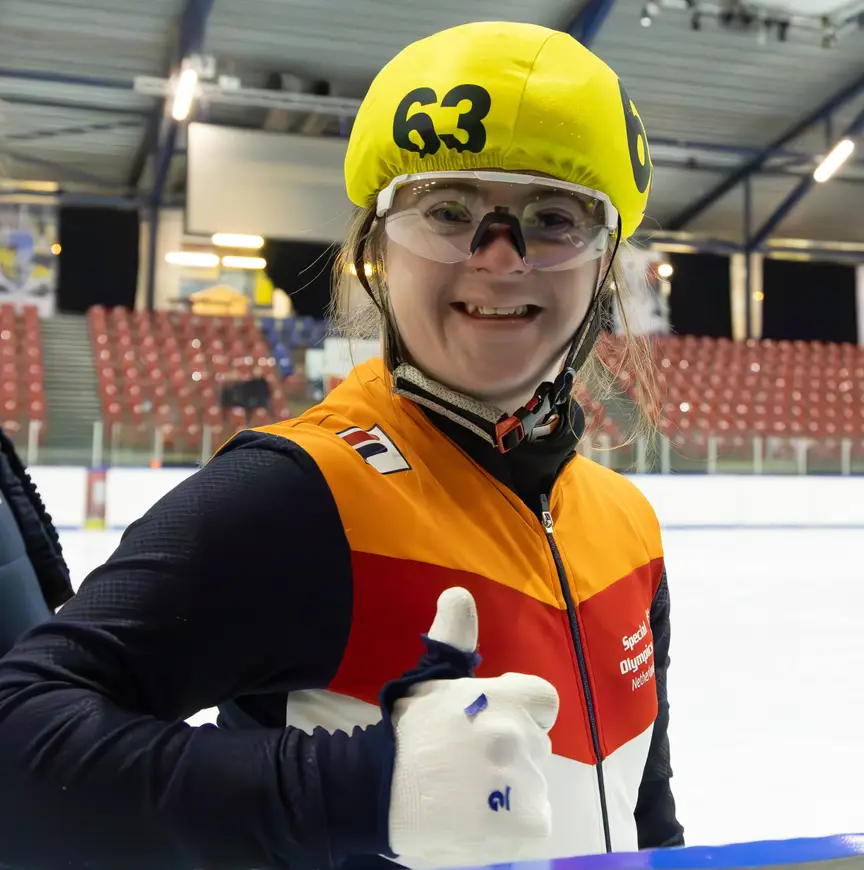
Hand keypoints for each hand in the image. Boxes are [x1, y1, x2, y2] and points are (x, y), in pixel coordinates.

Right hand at [387, 588, 558, 865]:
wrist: (378, 792)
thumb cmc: (406, 734)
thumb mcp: (430, 679)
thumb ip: (453, 637)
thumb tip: (460, 592)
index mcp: (504, 696)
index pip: (544, 701)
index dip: (523, 712)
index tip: (491, 724)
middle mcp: (519, 733)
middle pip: (535, 744)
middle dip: (510, 752)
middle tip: (469, 764)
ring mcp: (524, 780)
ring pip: (533, 783)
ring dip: (510, 791)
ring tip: (470, 795)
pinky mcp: (526, 823)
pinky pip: (534, 821)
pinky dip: (512, 825)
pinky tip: (480, 819)